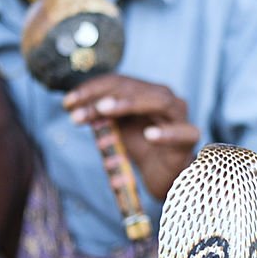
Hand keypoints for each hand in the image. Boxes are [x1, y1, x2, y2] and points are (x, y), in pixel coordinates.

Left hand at [63, 75, 199, 199]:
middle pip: (135, 88)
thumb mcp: (115, 130)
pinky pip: (182, 133)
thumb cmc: (142, 148)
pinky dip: (166, 133)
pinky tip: (149, 135)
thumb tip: (74, 107)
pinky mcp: (189, 139)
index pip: (118, 82)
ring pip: (160, 102)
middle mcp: (165, 99)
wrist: (165, 175)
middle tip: (77, 111)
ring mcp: (180, 117)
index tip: (67, 103)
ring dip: (130, 103)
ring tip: (104, 109)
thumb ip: (99, 117)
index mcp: (146, 93)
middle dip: (103, 96)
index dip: (92, 89)